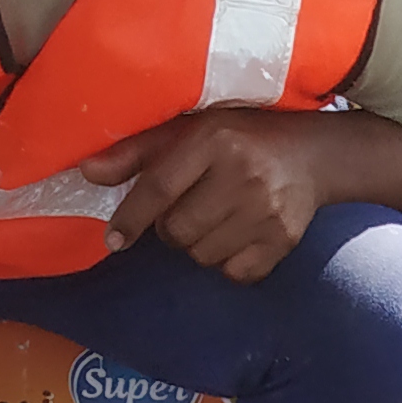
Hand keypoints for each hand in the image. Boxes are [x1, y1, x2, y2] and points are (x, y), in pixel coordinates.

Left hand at [83, 111, 328, 281]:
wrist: (314, 154)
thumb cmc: (242, 137)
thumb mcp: (191, 130)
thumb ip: (138, 152)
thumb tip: (87, 173)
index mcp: (214, 140)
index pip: (159, 188)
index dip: (131, 218)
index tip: (114, 239)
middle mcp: (243, 175)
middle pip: (178, 230)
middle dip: (171, 228)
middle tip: (186, 210)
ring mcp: (266, 211)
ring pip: (202, 255)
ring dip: (197, 246)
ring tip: (213, 220)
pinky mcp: (283, 239)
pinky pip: (234, 272)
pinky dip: (226, 263)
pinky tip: (235, 237)